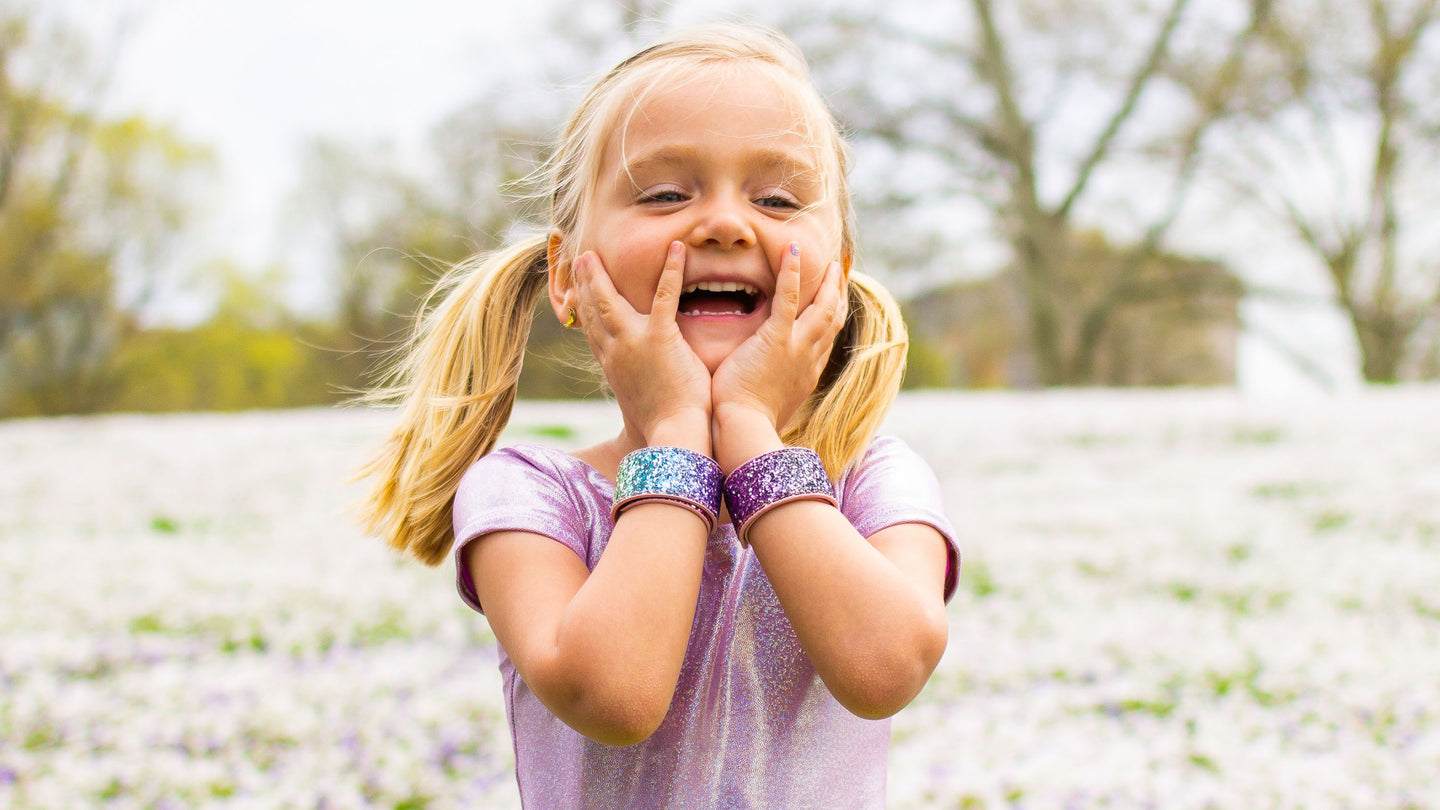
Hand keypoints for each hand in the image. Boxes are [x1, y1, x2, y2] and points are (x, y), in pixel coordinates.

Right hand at [572, 242, 712, 450]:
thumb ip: (635, 387)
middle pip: (591, 310)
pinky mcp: (660, 338)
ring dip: (601, 274)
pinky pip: (665, 294)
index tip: (575, 292)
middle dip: (583, 283)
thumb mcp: (638, 405)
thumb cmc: (662, 427)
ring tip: (596, 253)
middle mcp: (614, 351)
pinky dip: (671, 269)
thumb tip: (636, 390)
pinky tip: (676, 248)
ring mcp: (634, 342)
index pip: (591, 332)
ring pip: (610, 299)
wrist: (672, 435)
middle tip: (580, 259)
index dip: (582, 309)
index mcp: (611, 366)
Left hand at [711, 243, 846, 465]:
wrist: (743, 430)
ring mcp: (797, 347)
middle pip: (832, 321)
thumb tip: (768, 395)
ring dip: (827, 282)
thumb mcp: (769, 407)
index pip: (825, 342)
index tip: (834, 306)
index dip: (831, 321)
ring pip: (821, 306)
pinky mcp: (777, 338)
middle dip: (837, 297)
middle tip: (839, 276)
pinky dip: (791, 271)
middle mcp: (809, 359)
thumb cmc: (747, 425)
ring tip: (829, 262)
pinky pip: (789, 297)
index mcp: (807, 375)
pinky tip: (791, 248)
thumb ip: (773, 393)